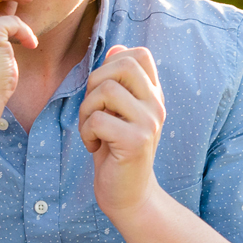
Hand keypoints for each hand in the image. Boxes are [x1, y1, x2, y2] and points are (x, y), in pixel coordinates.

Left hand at [78, 44, 165, 219]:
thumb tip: (115, 48)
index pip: (139, 54)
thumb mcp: (116, 112)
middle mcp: (156, 105)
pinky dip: (86, 132)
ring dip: (87, 109)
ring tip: (92, 130)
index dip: (112, 62)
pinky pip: (98, 119)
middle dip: (95, 82)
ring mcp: (149, 123)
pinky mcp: (136, 142)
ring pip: (107, 90)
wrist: (128, 195)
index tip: (103, 90)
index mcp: (153, 95)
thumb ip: (118, 83)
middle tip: (93, 108)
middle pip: (123, 65)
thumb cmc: (115, 151)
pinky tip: (93, 147)